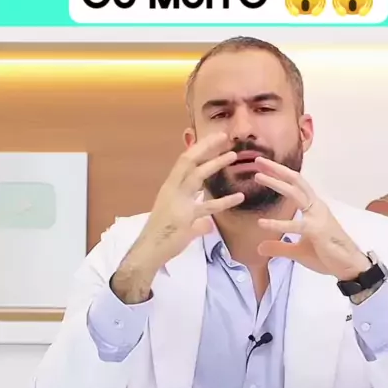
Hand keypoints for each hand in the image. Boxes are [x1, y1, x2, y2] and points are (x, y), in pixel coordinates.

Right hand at [112, 133, 242, 301]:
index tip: (212, 139)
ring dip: (215, 164)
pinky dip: (225, 201)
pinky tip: (239, 197)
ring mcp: (178, 203)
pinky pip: (208, 207)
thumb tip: (207, 223)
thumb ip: (195, 220)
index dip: (198, 148)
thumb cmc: (161, 236)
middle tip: (223, 137)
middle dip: (206, 147)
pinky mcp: (185, 218)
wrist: (148, 251)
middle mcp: (172, 190)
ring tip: (232, 156)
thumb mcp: (177, 222)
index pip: (183, 161)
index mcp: (169, 188)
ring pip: (197, 177)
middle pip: (189, 161)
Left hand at [253, 157, 369, 280]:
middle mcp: (316, 207)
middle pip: (296, 181)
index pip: (296, 186)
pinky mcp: (317, 231)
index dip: (280, 174)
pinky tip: (262, 223)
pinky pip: (295, 225)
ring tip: (257, 176)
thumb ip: (279, 247)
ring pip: (295, 194)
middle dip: (277, 169)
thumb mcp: (298, 251)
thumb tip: (260, 247)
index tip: (262, 167)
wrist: (349, 267)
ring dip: (276, 183)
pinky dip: (278, 224)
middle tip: (258, 160)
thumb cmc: (328, 255)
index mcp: (313, 208)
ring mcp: (318, 217)